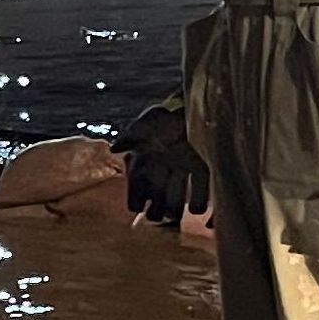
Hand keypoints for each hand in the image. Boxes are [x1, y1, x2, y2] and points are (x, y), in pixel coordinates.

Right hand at [129, 96, 209, 223]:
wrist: (195, 104)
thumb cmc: (166, 114)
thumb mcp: (145, 124)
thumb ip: (130, 136)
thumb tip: (114, 149)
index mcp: (146, 158)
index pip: (136, 185)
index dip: (135, 198)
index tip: (136, 206)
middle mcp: (164, 167)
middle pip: (156, 198)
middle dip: (155, 210)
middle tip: (156, 215)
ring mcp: (183, 168)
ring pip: (177, 198)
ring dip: (175, 210)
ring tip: (174, 215)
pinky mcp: (204, 167)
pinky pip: (201, 190)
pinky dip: (200, 203)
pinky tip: (198, 210)